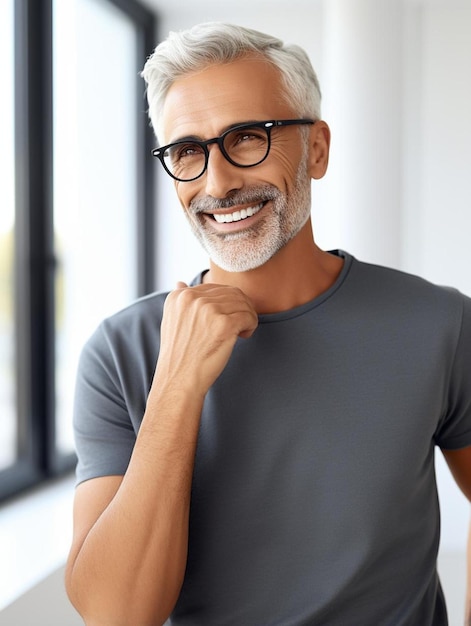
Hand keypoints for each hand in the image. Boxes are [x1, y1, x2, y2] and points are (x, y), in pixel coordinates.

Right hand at [154, 281, 257, 395]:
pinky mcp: (224, 324)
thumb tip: (181, 282)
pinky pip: (249, 316)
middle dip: (240, 308)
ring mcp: (208, 310)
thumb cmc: (179, 355)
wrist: (179, 380)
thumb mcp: (172, 321)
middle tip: (239, 326)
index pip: (215, 288)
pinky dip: (251, 326)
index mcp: (179, 296)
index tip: (224, 321)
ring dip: (247, 317)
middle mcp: (192, 299)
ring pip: (243, 303)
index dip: (226, 304)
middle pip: (232, 293)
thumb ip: (180, 301)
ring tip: (240, 332)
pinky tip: (243, 336)